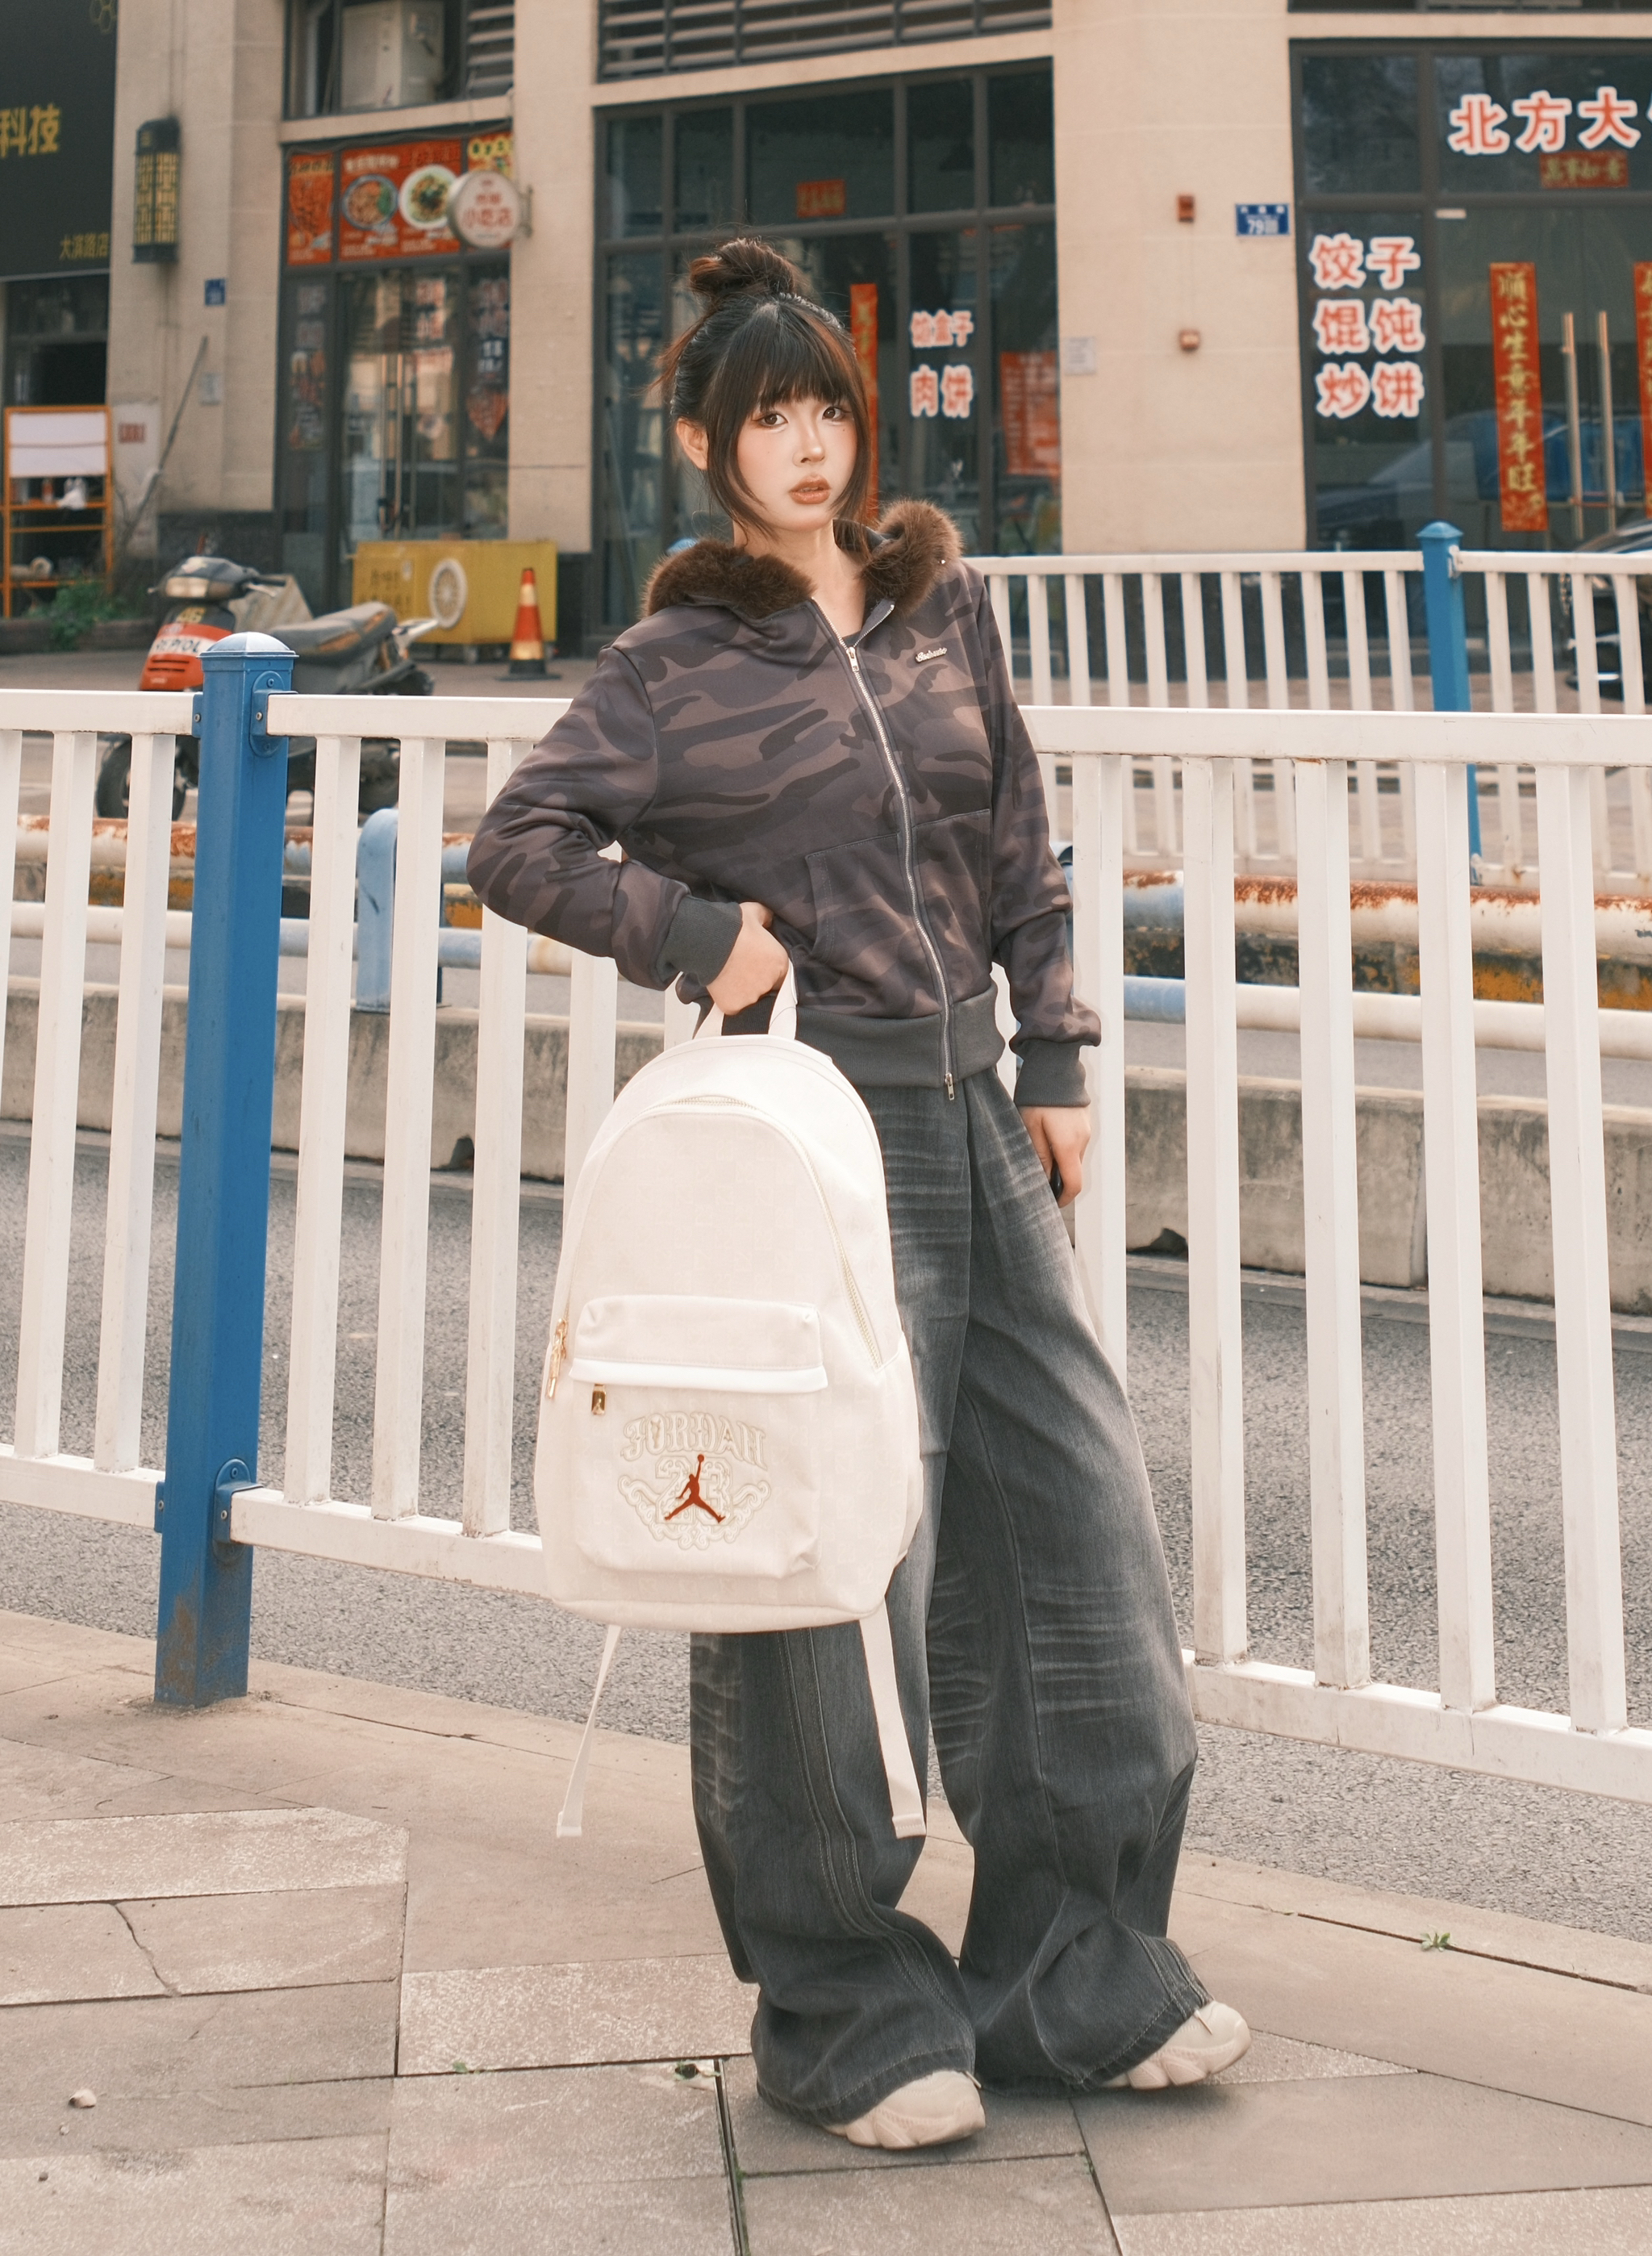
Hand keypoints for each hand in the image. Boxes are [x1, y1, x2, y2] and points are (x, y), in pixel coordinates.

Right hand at [707, 901, 789, 1015]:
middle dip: (756, 982)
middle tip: (741, 970)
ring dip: (743, 992)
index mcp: (780, 963)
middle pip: (766, 989)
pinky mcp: (734, 1006)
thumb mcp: (755, 912)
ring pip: (750, 999)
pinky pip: (733, 1007)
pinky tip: (722, 986)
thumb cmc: (734, 925)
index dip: (768, 971)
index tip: (756, 965)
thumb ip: (766, 917)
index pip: (780, 974)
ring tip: (730, 977)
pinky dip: (728, 999)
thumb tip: (769, 919)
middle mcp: (769, 983)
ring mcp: (752, 997)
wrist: (709, 939)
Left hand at [1019, 1105, 1090, 1208]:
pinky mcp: (1085, 1122)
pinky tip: (1047, 1139)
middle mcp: (1083, 1140)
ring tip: (1039, 1157)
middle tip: (1038, 1181)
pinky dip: (1064, 1149)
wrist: (1055, 1064)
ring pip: (1075, 1157)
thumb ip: (1038, 1155)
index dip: (1063, 1198)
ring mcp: (1087, 1130)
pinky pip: (1076, 1143)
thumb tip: (1043, 1179)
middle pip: (1074, 1171)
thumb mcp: (1030, 1127)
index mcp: (1069, 1145)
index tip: (1051, 1203)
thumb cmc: (1038, 1095)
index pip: (1074, 1183)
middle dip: (1059, 1181)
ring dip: (1061, 1163)